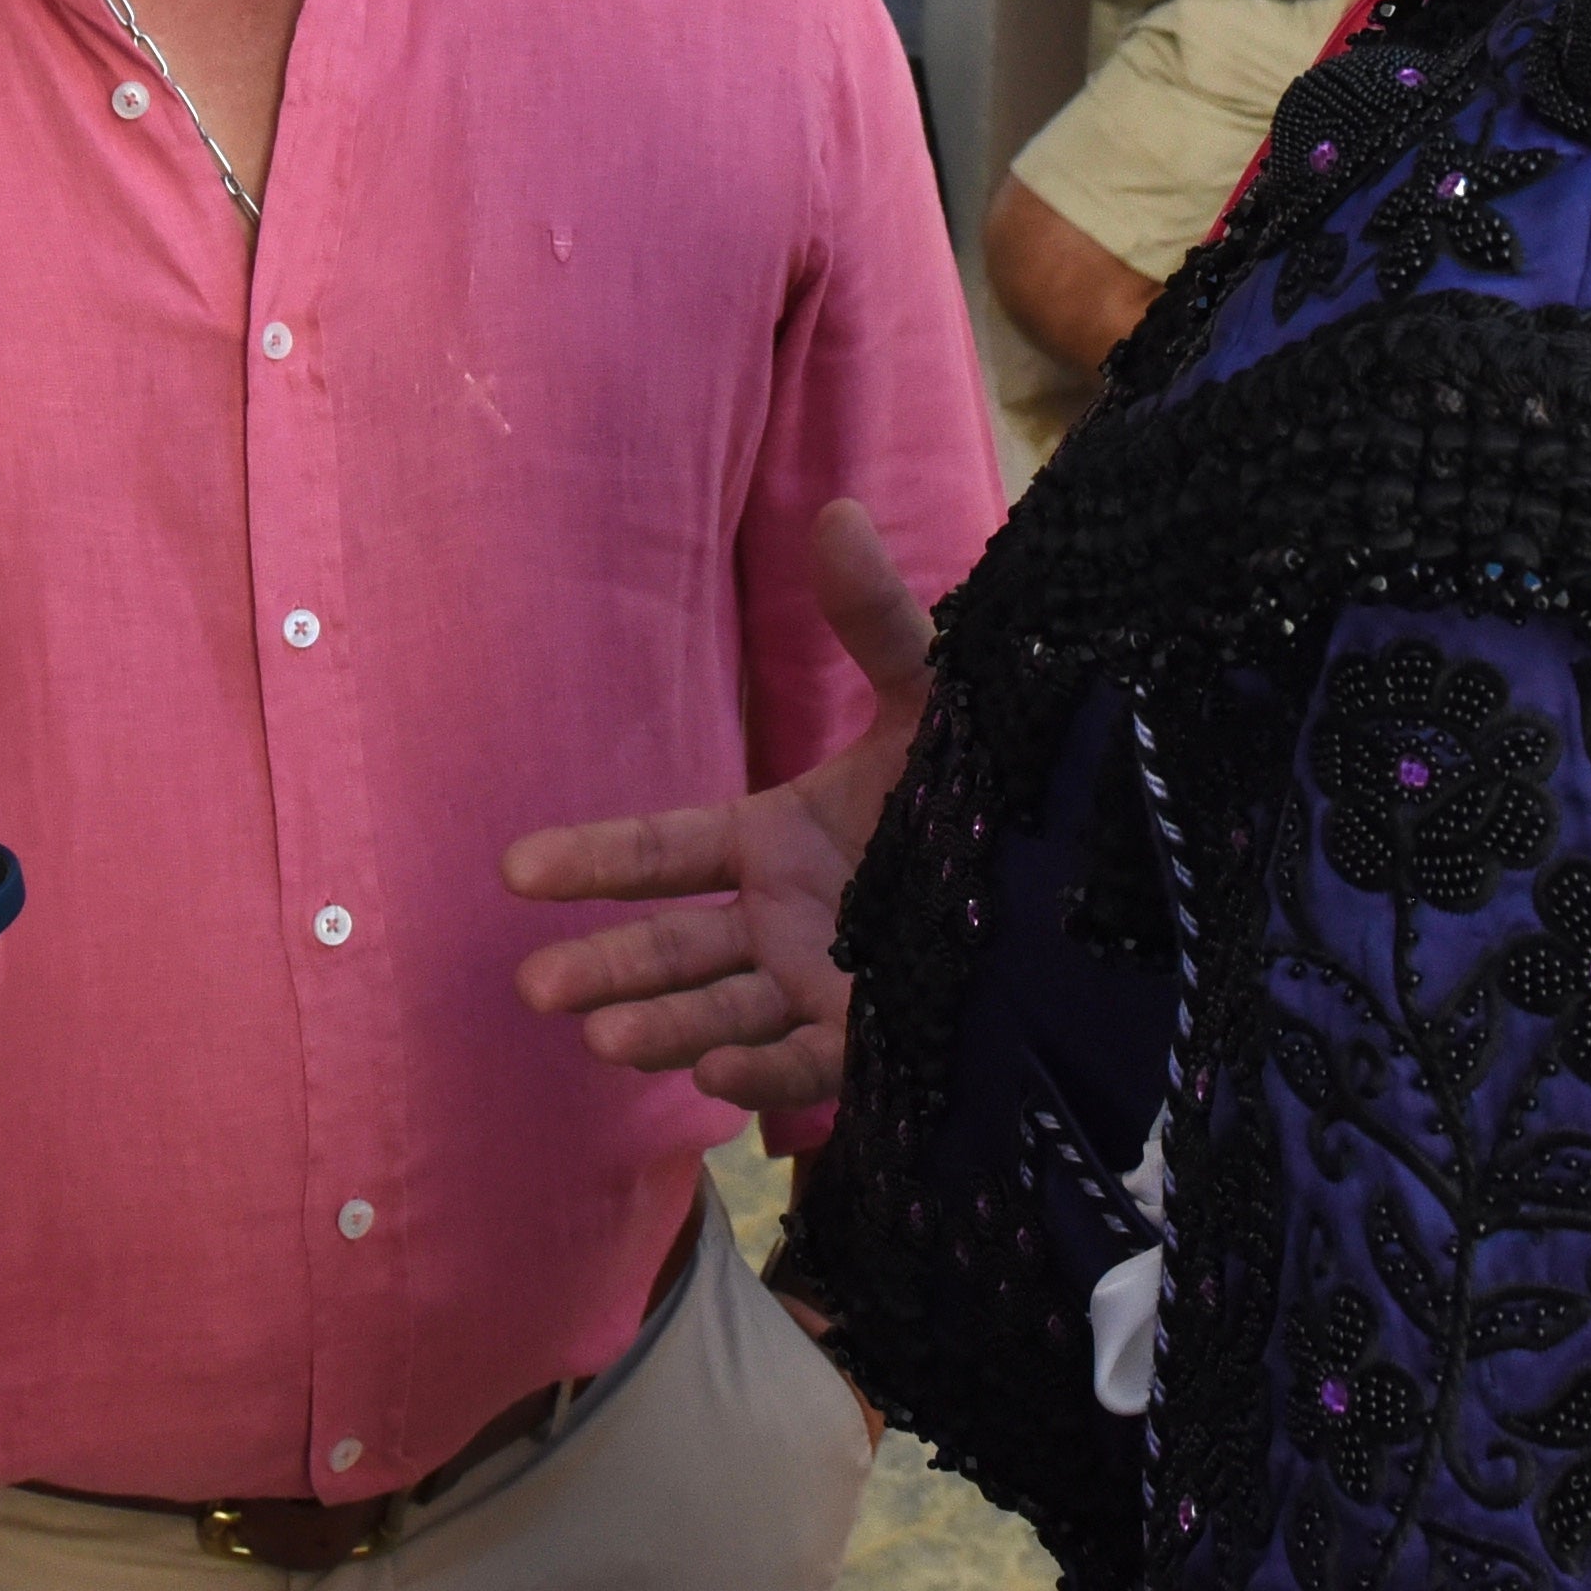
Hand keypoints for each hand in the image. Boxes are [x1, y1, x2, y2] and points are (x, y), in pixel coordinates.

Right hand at [501, 501, 929, 1111]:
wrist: (1073, 865)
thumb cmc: (980, 781)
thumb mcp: (930, 698)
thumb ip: (876, 619)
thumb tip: (836, 512)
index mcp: (772, 841)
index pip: (663, 853)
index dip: (592, 859)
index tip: (516, 871)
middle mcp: (780, 919)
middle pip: (672, 949)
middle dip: (604, 967)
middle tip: (536, 988)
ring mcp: (816, 984)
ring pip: (721, 1013)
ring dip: (662, 1027)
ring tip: (604, 1038)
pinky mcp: (869, 1039)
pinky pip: (802, 1064)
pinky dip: (757, 1075)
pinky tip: (714, 1078)